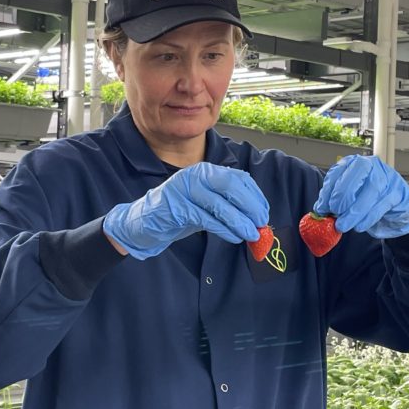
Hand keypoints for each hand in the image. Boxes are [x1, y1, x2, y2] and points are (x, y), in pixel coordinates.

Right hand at [104, 162, 268, 259]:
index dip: (255, 195)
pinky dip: (223, 229)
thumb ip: (227, 204)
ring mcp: (185, 189)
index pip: (238, 178)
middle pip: (231, 186)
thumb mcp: (206, 204)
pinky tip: (233, 237)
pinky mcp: (176, 206)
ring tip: (251, 235)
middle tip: (261, 223)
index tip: (264, 212)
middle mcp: (196, 175)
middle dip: (250, 206)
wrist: (144, 222)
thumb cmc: (179, 213)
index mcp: (206, 171)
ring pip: (220, 204)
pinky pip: (206, 218)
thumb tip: (255, 217)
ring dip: (239, 221)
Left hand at [313, 155, 408, 238]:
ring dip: (354, 211)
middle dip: (343, 195)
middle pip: (358, 173)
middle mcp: (372, 165)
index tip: (322, 208)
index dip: (328, 190)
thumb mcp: (348, 198)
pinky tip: (359, 226)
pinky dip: (368, 218)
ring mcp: (388, 177)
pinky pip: (382, 204)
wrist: (398, 207)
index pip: (339, 170)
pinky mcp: (398, 192)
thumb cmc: (369, 200)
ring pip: (371, 190)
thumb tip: (319, 210)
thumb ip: (334, 201)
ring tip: (343, 225)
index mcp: (354, 163)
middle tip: (335, 213)